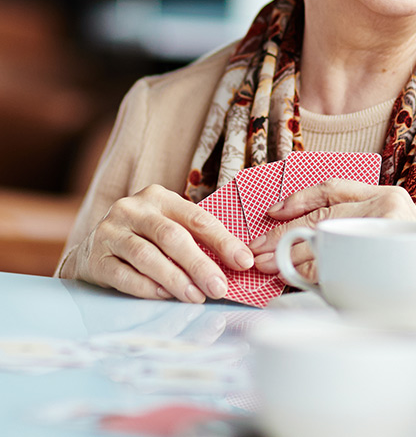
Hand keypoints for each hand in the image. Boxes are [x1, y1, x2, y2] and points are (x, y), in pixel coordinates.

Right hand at [60, 185, 254, 302]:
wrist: (92, 249)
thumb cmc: (143, 238)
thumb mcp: (167, 225)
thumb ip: (195, 237)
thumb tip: (237, 262)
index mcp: (159, 197)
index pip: (197, 218)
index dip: (223, 241)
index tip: (243, 261)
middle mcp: (133, 209)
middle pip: (172, 237)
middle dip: (200, 264)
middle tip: (219, 287)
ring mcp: (110, 232)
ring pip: (148, 257)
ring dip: (176, 280)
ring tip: (197, 297)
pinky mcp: (95, 258)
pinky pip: (124, 275)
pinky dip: (147, 287)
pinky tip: (165, 296)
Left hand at [250, 179, 415, 276]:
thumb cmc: (413, 265)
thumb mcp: (385, 231)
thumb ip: (353, 226)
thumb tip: (296, 235)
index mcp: (386, 195)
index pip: (333, 188)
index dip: (299, 198)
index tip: (272, 211)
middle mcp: (388, 207)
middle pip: (323, 217)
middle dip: (282, 233)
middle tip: (257, 249)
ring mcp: (388, 232)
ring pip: (325, 242)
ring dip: (289, 256)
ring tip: (268, 266)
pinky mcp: (386, 259)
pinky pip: (336, 266)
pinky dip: (311, 274)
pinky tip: (295, 279)